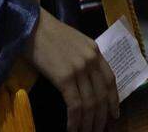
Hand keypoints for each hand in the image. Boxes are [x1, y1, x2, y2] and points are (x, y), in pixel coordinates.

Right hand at [23, 8, 119, 131]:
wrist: (32, 26)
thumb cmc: (49, 34)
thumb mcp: (75, 42)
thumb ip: (84, 58)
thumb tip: (87, 81)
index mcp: (96, 51)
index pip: (111, 80)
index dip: (113, 100)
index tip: (114, 114)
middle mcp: (91, 60)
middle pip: (102, 95)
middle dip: (101, 117)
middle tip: (98, 130)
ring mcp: (79, 68)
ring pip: (90, 103)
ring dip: (88, 122)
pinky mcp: (64, 77)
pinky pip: (75, 104)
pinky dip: (75, 120)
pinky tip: (72, 129)